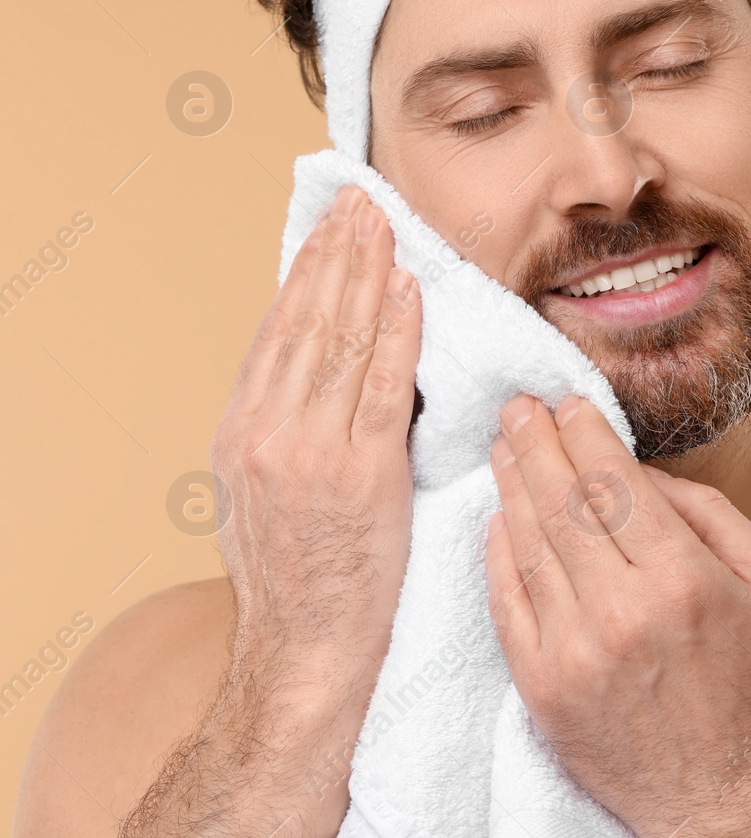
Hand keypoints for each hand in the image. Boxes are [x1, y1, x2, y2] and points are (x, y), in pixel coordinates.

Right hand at [212, 183, 419, 672]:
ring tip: (384, 226)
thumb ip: (280, 427)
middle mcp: (266, 432)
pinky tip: (410, 292)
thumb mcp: (259, 492)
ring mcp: (311, 451)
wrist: (304, 649)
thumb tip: (313, 368)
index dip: (304, 273)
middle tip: (360, 202)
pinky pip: (385, 387)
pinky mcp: (363, 474)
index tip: (326, 229)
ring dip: (367, 275)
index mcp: (239, 432)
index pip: (276, 331)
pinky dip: (399, 333)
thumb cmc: (296, 577)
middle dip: (337, 254)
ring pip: (343, 342)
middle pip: (307, 322)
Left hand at [485, 394, 750, 837]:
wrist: (719, 794)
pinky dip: (497, 552)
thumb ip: (710, 513)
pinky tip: (498, 516)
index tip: (567, 402)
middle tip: (519, 406)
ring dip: (511, 486)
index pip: (615, 482)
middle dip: (536, 443)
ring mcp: (574, 653)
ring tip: (504, 445)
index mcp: (684, 579)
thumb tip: (639, 470)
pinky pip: (508, 601)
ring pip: (529, 545)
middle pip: (562, 503)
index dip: (584, 433)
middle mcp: (623, 612)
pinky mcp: (541, 687)